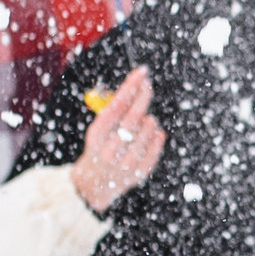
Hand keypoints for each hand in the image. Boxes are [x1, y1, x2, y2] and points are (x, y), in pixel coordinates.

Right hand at [69, 66, 164, 211]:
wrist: (95, 183)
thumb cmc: (100, 146)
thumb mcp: (99, 128)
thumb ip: (115, 109)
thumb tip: (139, 83)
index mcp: (97, 136)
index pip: (118, 104)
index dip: (132, 85)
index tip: (142, 72)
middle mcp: (111, 150)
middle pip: (135, 114)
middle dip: (144, 95)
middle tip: (147, 83)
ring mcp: (127, 162)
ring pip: (149, 125)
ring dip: (148, 118)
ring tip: (139, 125)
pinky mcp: (141, 170)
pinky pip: (158, 140)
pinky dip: (157, 133)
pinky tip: (149, 135)